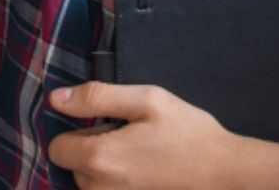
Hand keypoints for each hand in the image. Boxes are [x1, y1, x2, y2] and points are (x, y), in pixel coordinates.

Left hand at [47, 82, 243, 188]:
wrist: (223, 172)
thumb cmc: (188, 133)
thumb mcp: (147, 100)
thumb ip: (97, 97)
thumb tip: (56, 98)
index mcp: (100, 159)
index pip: (57, 146)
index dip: (78, 130)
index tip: (108, 124)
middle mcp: (99, 189)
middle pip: (72, 164)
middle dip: (93, 147)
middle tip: (131, 136)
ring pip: (88, 180)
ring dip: (104, 166)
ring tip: (140, 154)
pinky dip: (117, 180)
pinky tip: (144, 170)